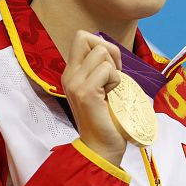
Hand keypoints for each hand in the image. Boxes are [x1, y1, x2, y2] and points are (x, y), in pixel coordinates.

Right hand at [62, 30, 126, 165]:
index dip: (101, 46)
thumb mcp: (99, 88)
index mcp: (71, 73)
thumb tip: (109, 50)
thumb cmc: (106, 119)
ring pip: (101, 52)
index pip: (81, 37)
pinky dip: (116, 80)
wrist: (101, 148)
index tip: (111, 68)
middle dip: (108, 50)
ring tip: (111, 88)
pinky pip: (107, 70)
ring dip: (114, 69)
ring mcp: (75, 83)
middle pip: (85, 37)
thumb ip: (98, 70)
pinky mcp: (85, 93)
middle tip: (114, 74)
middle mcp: (69, 75)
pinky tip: (111, 96)